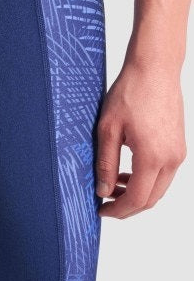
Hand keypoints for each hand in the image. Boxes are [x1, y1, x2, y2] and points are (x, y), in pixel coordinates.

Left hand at [96, 61, 186, 217]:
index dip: (118, 211)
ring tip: (112, 183)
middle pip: (151, 199)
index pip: (137, 199)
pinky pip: (164, 173)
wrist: (155, 69)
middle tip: (105, 202)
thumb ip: (105, 163)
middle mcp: (172, 159)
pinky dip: (147, 179)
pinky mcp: (179, 145)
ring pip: (159, 188)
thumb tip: (102, 190)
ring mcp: (178, 152)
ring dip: (137, 192)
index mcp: (153, 157)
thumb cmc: (131, 93)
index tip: (101, 211)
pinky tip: (127, 170)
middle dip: (127, 206)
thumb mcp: (108, 129)